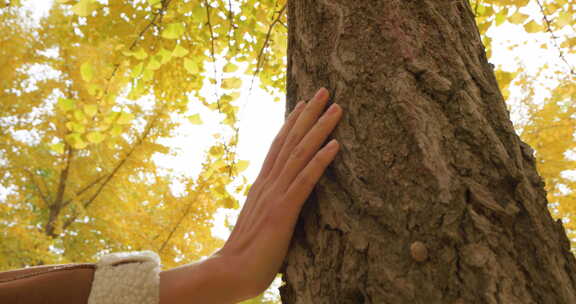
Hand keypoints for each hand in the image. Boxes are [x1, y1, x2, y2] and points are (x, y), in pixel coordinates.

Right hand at [159, 88, 342, 303]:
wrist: (231, 272)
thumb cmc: (248, 251)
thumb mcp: (260, 219)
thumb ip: (270, 203)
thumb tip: (281, 196)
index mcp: (263, 184)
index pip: (279, 146)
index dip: (293, 123)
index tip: (305, 103)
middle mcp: (268, 183)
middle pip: (290, 141)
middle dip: (309, 114)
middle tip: (325, 91)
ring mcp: (275, 195)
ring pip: (300, 154)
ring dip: (319, 129)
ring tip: (336, 108)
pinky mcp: (283, 211)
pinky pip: (305, 181)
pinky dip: (321, 160)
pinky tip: (335, 144)